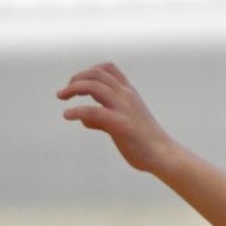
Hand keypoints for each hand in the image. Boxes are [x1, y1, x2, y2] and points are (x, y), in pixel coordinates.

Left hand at [57, 62, 175, 173]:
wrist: (164, 155)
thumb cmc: (145, 144)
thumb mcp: (123, 126)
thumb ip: (102, 120)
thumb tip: (83, 119)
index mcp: (129, 94)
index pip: (108, 69)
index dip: (89, 71)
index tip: (78, 82)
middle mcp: (126, 96)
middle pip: (97, 74)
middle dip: (76, 78)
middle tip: (64, 92)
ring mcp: (123, 108)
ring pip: (93, 86)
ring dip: (73, 88)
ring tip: (61, 96)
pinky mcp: (120, 124)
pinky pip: (93, 111)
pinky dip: (77, 111)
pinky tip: (68, 115)